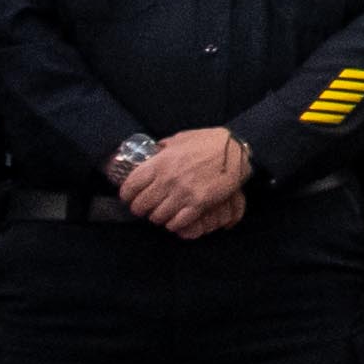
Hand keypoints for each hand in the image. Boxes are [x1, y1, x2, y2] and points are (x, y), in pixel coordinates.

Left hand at [119, 128, 252, 237]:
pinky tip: (174, 220)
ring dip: (158, 217)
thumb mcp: (181, 138)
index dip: (127, 196)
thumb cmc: (209, 141)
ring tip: (161, 215)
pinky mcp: (199, 204)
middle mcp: (167, 180)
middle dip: (141, 209)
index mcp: (159, 163)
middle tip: (145, 208)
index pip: (130, 187)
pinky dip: (173, 224)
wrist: (237, 149)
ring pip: (158, 216)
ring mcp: (183, 193)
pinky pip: (178, 222)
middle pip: (141, 205)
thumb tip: (153, 153)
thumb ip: (164, 148)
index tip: (129, 198)